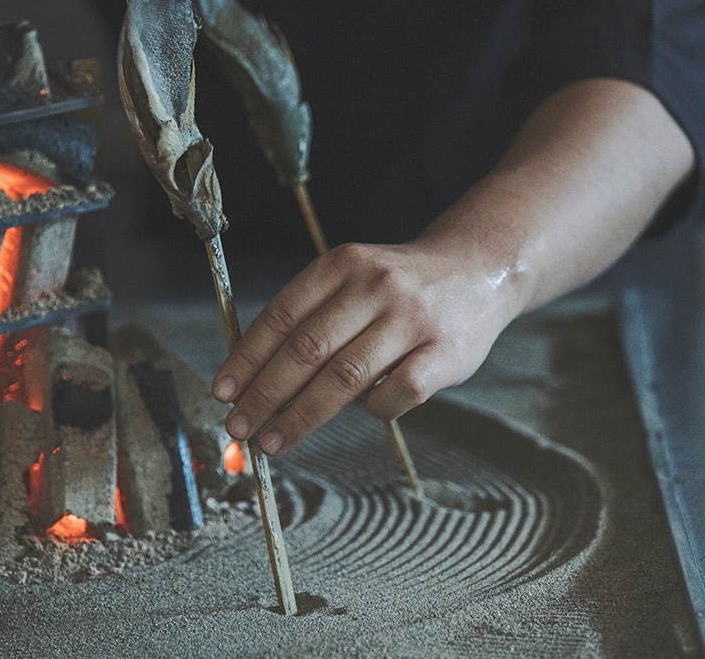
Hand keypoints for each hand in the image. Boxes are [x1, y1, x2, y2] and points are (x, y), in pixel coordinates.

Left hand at [212, 240, 519, 454]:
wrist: (481, 270)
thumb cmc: (399, 286)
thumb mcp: (353, 276)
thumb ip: (310, 314)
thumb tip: (250, 374)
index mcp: (343, 264)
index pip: (282, 316)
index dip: (246, 358)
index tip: (223, 392)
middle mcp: (376, 286)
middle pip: (307, 350)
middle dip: (265, 394)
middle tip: (238, 426)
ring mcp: (412, 320)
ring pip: (344, 379)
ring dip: (300, 415)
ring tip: (273, 439)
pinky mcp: (445, 354)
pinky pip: (395, 396)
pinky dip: (370, 411)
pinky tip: (359, 414)